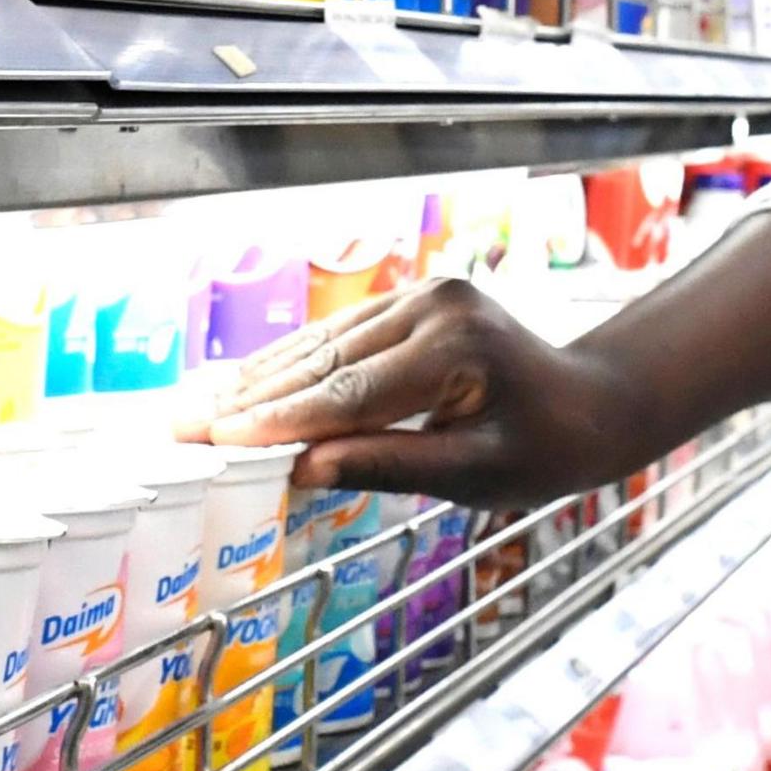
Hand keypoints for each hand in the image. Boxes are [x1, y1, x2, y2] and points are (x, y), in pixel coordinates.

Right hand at [184, 280, 645, 502]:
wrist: (592, 403)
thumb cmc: (547, 450)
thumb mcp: (477, 475)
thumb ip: (391, 466)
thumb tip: (305, 473)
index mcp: (452, 346)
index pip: (345, 392)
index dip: (276, 423)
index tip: (216, 444)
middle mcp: (431, 305)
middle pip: (321, 361)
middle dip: (246, 400)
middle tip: (178, 430)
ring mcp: (420, 295)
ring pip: (321, 344)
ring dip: (256, 380)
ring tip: (193, 410)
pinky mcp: (412, 301)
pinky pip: (338, 337)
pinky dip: (290, 365)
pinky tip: (243, 387)